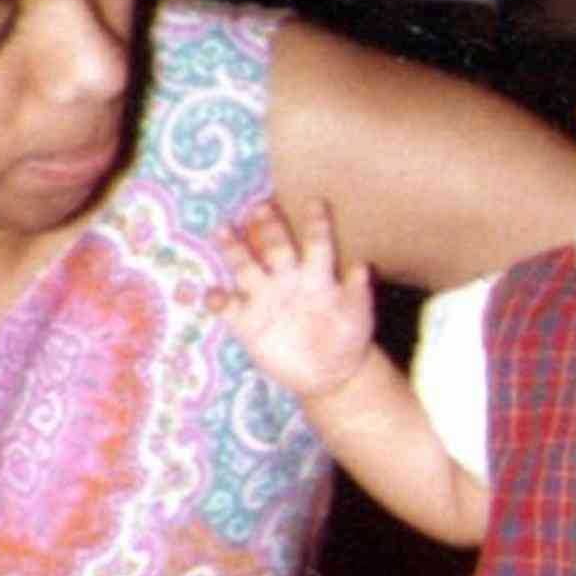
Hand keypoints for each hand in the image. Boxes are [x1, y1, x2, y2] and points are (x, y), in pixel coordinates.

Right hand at [218, 200, 376, 402]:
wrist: (329, 373)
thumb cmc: (348, 338)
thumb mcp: (357, 317)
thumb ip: (358, 292)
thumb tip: (363, 266)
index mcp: (316, 275)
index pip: (316, 243)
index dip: (316, 224)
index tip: (316, 202)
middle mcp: (287, 280)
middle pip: (275, 247)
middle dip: (267, 227)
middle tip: (259, 207)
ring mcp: (265, 299)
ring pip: (245, 267)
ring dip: (233, 249)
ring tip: (222, 231)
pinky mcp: (248, 324)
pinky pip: (229, 308)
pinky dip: (218, 301)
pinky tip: (213, 295)